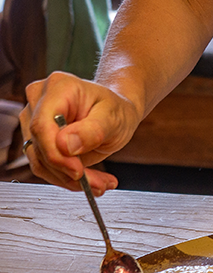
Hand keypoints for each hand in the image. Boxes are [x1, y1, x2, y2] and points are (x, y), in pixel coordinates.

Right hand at [20, 71, 141, 194]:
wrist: (117, 112)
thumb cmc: (116, 109)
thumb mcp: (114, 118)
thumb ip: (92, 130)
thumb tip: (65, 146)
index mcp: (58, 88)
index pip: (42, 125)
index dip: (56, 153)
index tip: (77, 171)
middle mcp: (39, 101)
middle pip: (40, 145)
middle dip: (68, 172)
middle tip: (98, 184)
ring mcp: (35, 121)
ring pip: (40, 160)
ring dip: (69, 179)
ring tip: (101, 184)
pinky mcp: (38, 140)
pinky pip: (46, 166)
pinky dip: (67, 178)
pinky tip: (92, 181)